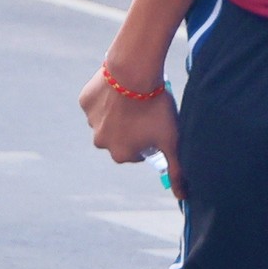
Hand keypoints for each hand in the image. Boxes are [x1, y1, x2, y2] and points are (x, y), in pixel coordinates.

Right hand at [80, 66, 181, 190]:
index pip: (137, 152)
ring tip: (134, 96)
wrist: (134, 71)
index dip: (148, 138)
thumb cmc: (156, 108)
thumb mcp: (172, 140)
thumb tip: (182, 197)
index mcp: (121, 154)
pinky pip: (97, 102)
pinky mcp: (85, 101)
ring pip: (107, 119)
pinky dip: (107, 96)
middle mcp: (101, 142)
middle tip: (146, 110)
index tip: (156, 125)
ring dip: (118, 112)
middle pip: (120, 137)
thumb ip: (177, 170)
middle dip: (131, 127)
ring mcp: (91, 121)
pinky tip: (119, 87)